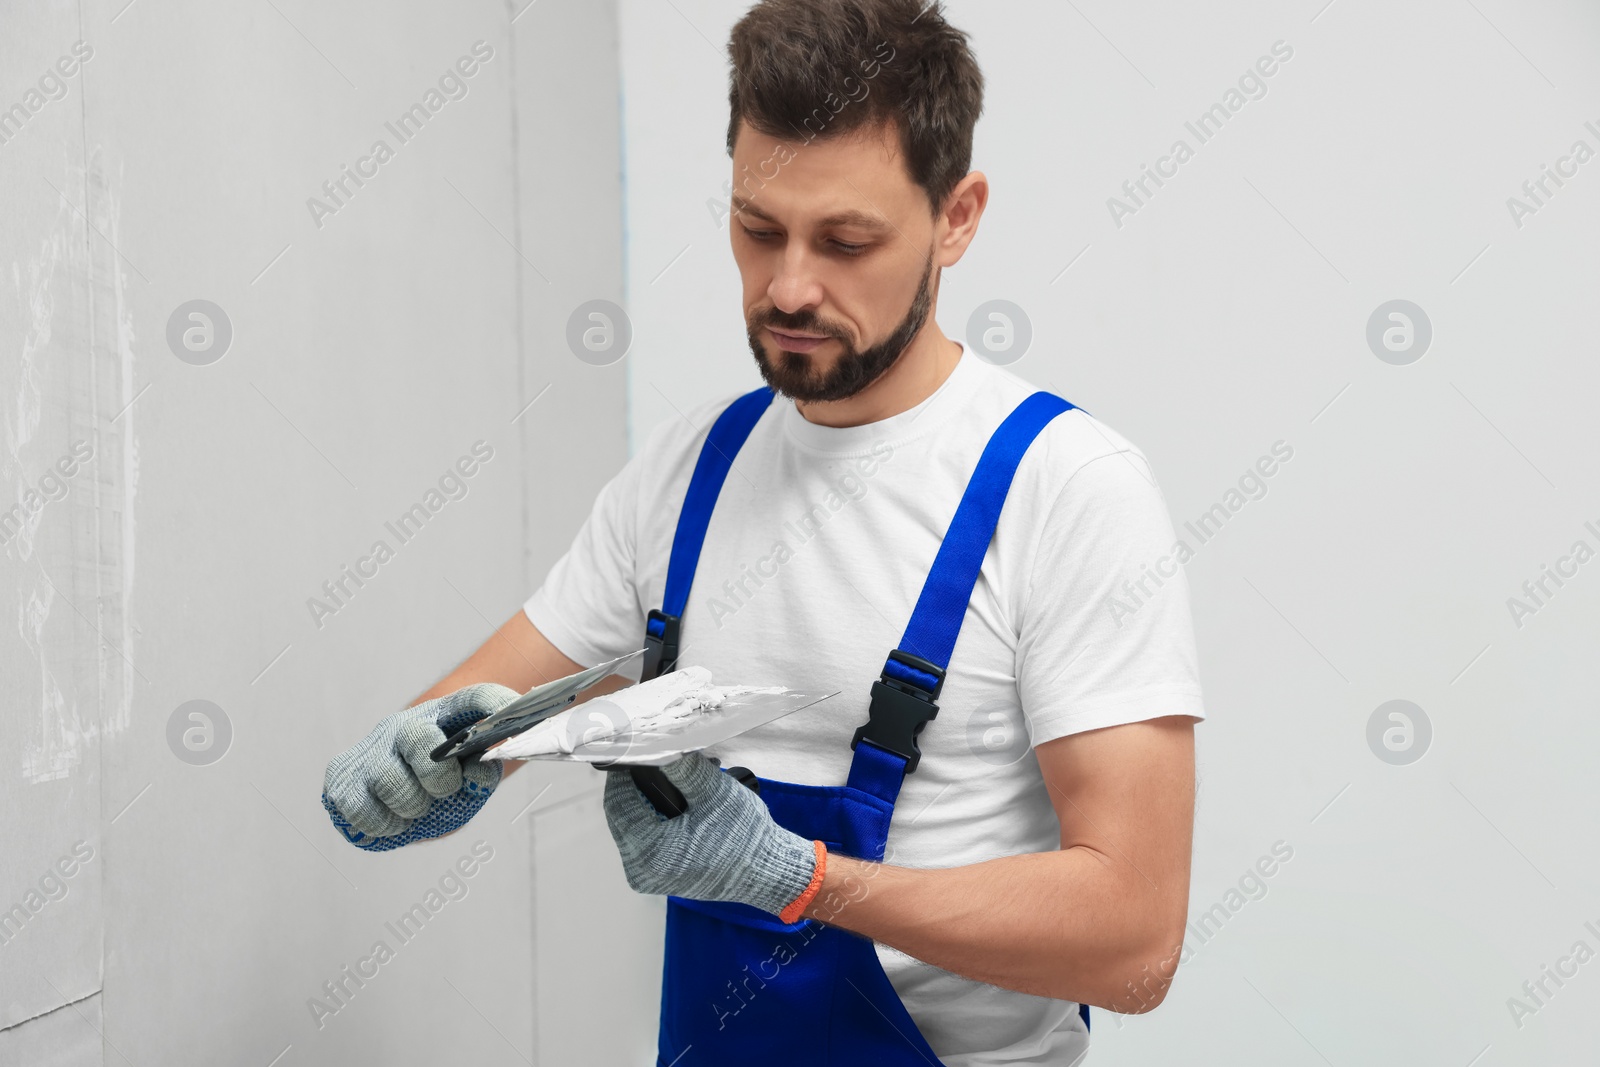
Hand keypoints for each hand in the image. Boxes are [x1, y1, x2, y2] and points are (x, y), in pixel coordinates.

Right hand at [322, 682, 518, 850]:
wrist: (402, 793)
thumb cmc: (444, 783)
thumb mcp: (472, 779)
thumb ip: (482, 774)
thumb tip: (479, 769)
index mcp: (445, 716)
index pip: (474, 698)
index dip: (493, 702)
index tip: (506, 715)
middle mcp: (405, 724)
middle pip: (419, 738)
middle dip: (437, 778)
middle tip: (444, 792)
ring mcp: (371, 745)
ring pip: (387, 777)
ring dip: (409, 807)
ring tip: (415, 810)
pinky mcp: (341, 772)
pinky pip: (357, 805)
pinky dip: (380, 823)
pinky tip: (392, 820)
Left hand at [602, 754, 824, 920]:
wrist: (766, 872)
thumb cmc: (742, 835)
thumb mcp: (713, 792)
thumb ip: (680, 767)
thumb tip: (654, 743)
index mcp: (648, 851)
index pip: (617, 802)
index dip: (623, 774)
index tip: (636, 751)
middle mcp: (639, 870)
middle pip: (622, 815)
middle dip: (640, 787)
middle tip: (663, 764)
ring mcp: (647, 877)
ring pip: (633, 827)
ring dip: (650, 802)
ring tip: (679, 782)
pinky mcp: (657, 879)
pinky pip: (646, 842)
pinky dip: (657, 821)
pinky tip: (680, 805)